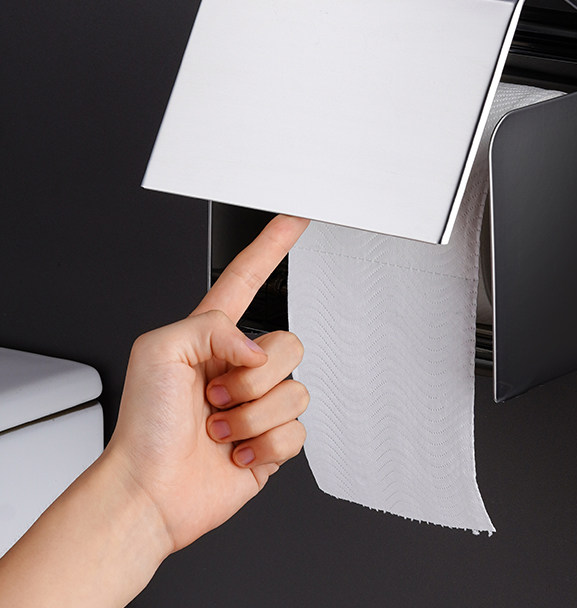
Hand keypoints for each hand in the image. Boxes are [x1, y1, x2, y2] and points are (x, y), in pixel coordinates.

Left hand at [104, 214, 309, 552]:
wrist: (150, 490)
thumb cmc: (144, 425)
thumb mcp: (158, 350)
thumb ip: (211, 325)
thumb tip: (256, 352)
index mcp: (214, 336)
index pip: (249, 279)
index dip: (272, 248)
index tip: (294, 221)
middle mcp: (242, 366)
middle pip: (289, 344)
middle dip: (249, 379)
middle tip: (212, 397)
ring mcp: (259, 403)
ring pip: (295, 391)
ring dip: (250, 416)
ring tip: (217, 428)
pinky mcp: (271, 439)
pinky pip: (297, 431)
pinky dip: (262, 446)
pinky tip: (234, 451)